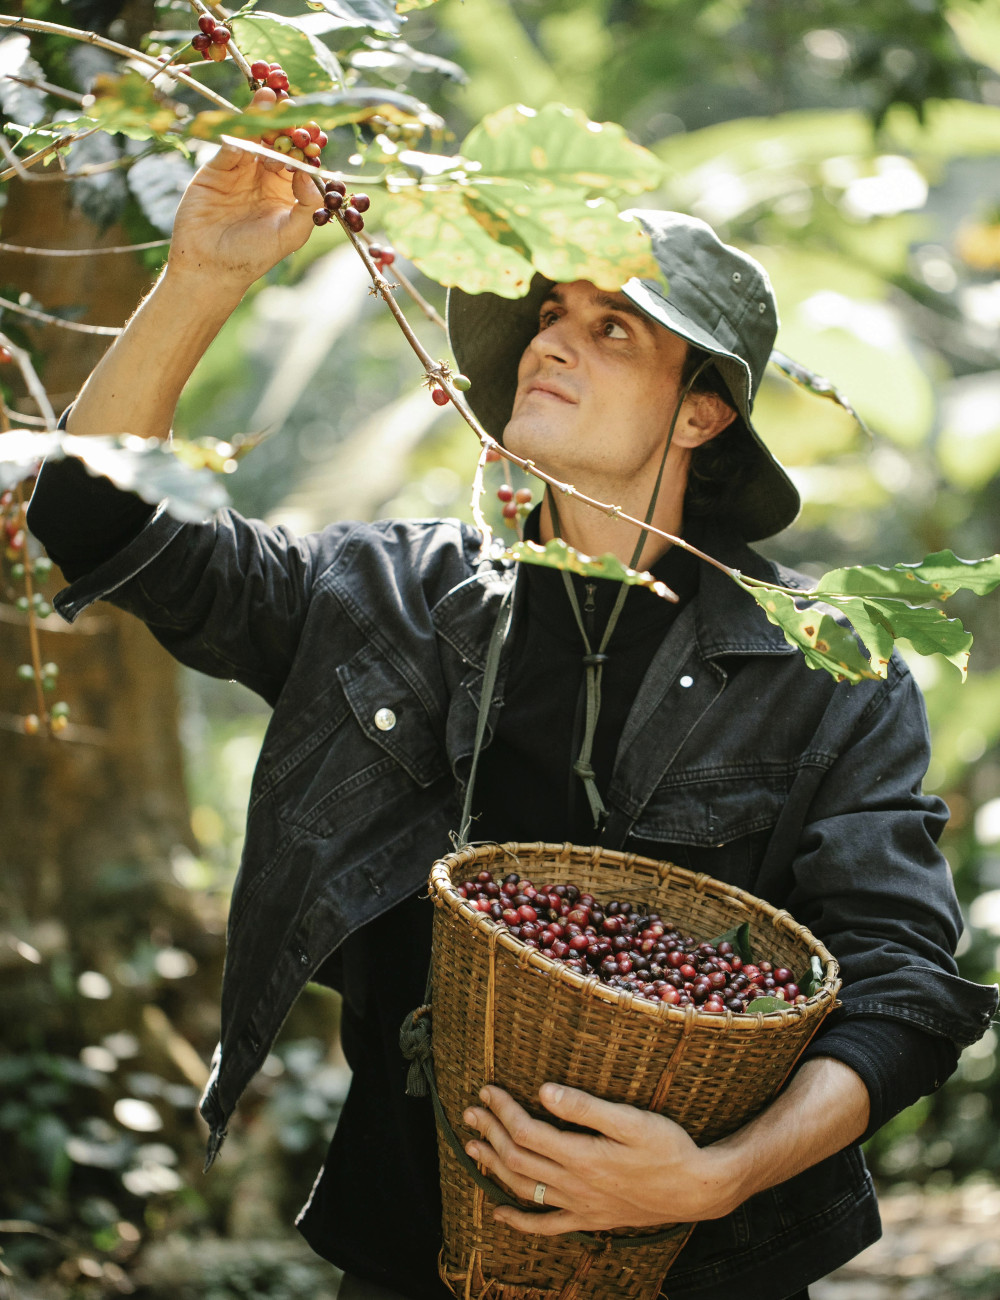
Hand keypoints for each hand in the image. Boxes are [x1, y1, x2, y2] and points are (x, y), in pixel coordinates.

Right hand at [165, 89, 317, 295]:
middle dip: (284, 124)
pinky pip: (229, 145)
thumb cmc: (253, 256)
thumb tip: (310, 172)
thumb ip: (307, 206)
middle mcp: (265, 177)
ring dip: (261, 118)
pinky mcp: (216, 168)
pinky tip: (247, 121)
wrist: (209, 267)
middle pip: (277, 143)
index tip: (314, 130)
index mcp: (288, 192)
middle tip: (291, 105)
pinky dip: (237, 132)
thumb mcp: (290, 235)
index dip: (306, 145)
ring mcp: (241, 170)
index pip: (299, 161)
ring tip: (270, 97)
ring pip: (254, 138)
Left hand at [462, 1084, 735, 1235]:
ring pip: (524, 1189)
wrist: (697, 1190)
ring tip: (472, 1147)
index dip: (503, 1110)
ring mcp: (580, 1206)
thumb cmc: (668, 1148)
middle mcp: (574, 1185)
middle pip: (518, 1158)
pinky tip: (499, 1212)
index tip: (488, 1090)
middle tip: (471, 1112)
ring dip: (494, 1167)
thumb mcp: (631, 1120)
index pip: (527, 1131)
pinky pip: (546, 1225)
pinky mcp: (590, 1219)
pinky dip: (519, 1220)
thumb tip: (544, 1091)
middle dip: (490, 1133)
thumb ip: (585, 1107)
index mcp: (581, 1156)